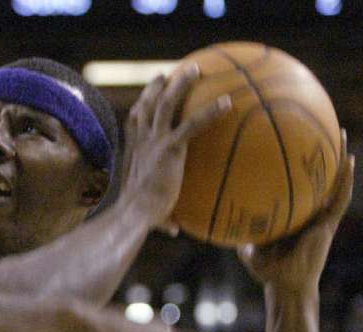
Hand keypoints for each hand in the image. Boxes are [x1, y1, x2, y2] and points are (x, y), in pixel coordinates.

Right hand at [119, 65, 232, 231]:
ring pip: (166, 103)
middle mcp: (141, 142)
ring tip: (195, 68)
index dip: (140, 106)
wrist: (134, 214)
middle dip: (156, 87)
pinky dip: (210, 111)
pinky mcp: (170, 148)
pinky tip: (228, 102)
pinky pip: (193, 123)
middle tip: (166, 74)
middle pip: (147, 105)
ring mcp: (154, 142)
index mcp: (134, 152)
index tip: (148, 94)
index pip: (134, 122)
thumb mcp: (150, 212)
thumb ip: (164, 217)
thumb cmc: (139, 218)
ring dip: (181, 84)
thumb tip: (175, 232)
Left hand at [239, 132, 354, 295]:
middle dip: (315, 151)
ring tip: (337, 132)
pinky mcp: (330, 223)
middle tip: (313, 123)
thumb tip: (212, 210)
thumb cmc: (266, 269)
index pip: (294, 183)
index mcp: (294, 213)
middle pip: (314, 175)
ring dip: (337, 157)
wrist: (285, 287)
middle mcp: (310, 211)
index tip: (287, 140)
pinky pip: (340, 196)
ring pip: (333, 180)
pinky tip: (347, 160)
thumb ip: (236, 227)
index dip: (293, 164)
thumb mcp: (247, 243)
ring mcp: (321, 216)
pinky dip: (345, 179)